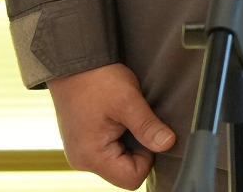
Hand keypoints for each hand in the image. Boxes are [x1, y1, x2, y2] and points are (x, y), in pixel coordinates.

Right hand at [47, 63, 174, 188]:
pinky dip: (119, 137)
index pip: (131, 178)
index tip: (146, 132)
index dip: (147, 158)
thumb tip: (168, 144)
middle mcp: (82, 160)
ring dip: (129, 142)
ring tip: (124, 118)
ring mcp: (82, 153)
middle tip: (134, 121)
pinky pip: (110, 151)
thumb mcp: (128, 101)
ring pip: (119, 161)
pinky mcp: (84, 143)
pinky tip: (117, 119)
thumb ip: (148, 126)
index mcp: (91, 156)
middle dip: (138, 149)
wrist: (74, 65)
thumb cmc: (97, 80)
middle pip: (125, 171)